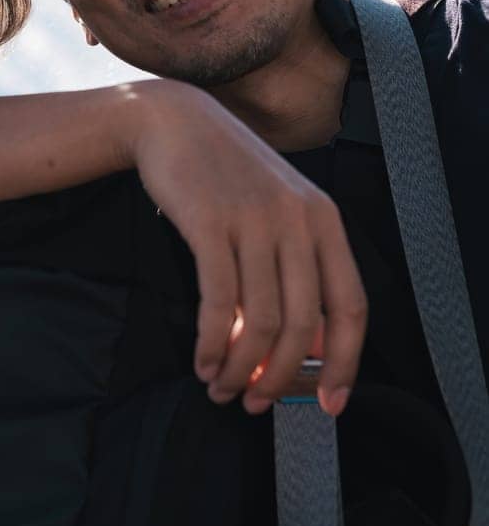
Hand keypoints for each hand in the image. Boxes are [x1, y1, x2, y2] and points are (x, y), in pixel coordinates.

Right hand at [127, 81, 366, 415]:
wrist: (173, 121)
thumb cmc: (226, 173)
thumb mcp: (278, 208)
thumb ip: (297, 265)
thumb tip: (307, 345)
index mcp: (324, 219)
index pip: (350, 306)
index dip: (343, 363)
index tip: (327, 402)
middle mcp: (296, 219)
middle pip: (302, 324)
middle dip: (278, 378)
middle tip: (255, 403)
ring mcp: (254, 220)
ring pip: (260, 320)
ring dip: (240, 368)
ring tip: (221, 388)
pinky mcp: (210, 223)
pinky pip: (219, 302)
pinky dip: (212, 343)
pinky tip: (203, 361)